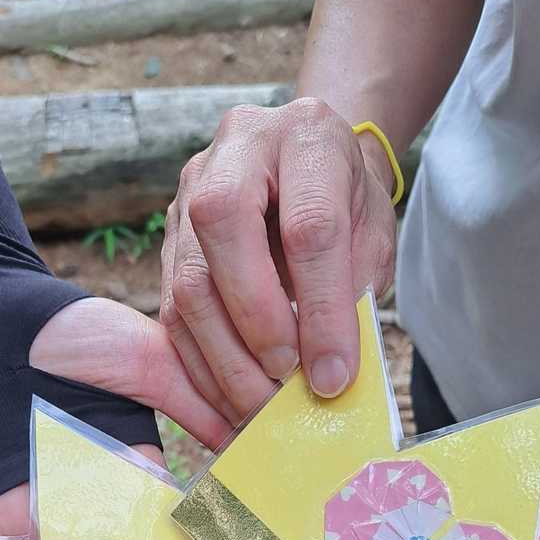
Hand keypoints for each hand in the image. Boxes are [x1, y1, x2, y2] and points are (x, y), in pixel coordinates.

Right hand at [160, 97, 397, 421]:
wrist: (306, 164)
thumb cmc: (346, 202)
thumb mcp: (371, 236)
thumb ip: (355, 291)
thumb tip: (328, 373)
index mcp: (307, 135)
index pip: (311, 226)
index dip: (322, 310)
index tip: (334, 376)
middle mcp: (238, 147)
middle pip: (225, 228)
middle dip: (258, 322)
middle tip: (286, 382)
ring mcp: (190, 188)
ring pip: (188, 277)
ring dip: (223, 356)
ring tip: (259, 404)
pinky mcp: (168, 233)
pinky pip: (170, 308)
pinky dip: (200, 363)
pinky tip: (228, 398)